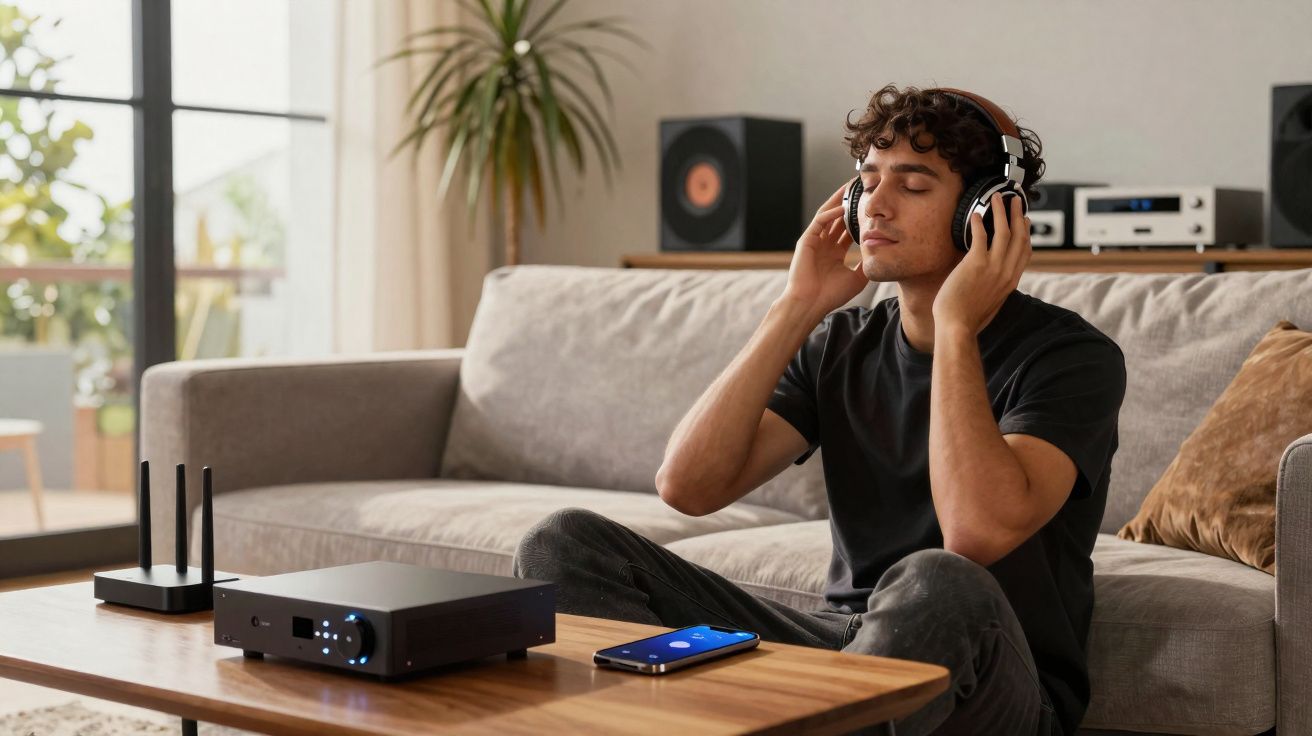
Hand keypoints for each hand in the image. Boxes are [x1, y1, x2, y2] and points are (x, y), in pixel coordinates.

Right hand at [779, 178, 868, 317]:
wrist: (811, 304)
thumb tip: (880, 253)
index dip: (858, 219)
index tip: (871, 209)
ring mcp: (815, 241)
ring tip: (850, 188)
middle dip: (849, 204)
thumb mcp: (857, 278)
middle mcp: (824, 245)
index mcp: (834, 254)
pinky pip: (820, 221)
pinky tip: (843, 207)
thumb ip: (866, 264)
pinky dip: (831, 213)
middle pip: (838, 219)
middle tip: (862, 190)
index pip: (848, 230)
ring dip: (838, 201)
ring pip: (828, 215)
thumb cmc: (830, 295)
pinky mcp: (806, 240)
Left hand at [932, 192, 1031, 335]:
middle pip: (1018, 236)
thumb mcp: (991, 301)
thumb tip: (991, 280)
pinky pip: (981, 236)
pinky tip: (975, 214)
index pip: (1025, 251)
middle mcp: (1006, 272)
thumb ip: (995, 287)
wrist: (957, 326)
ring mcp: (993, 267)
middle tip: (1014, 200)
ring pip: (1003, 231)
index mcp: (1011, 281)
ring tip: (997, 198)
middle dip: (1017, 215)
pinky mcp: (976, 264)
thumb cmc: (968, 318)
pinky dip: (979, 223)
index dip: (1026, 233)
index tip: (1025, 220)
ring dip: (1001, 211)